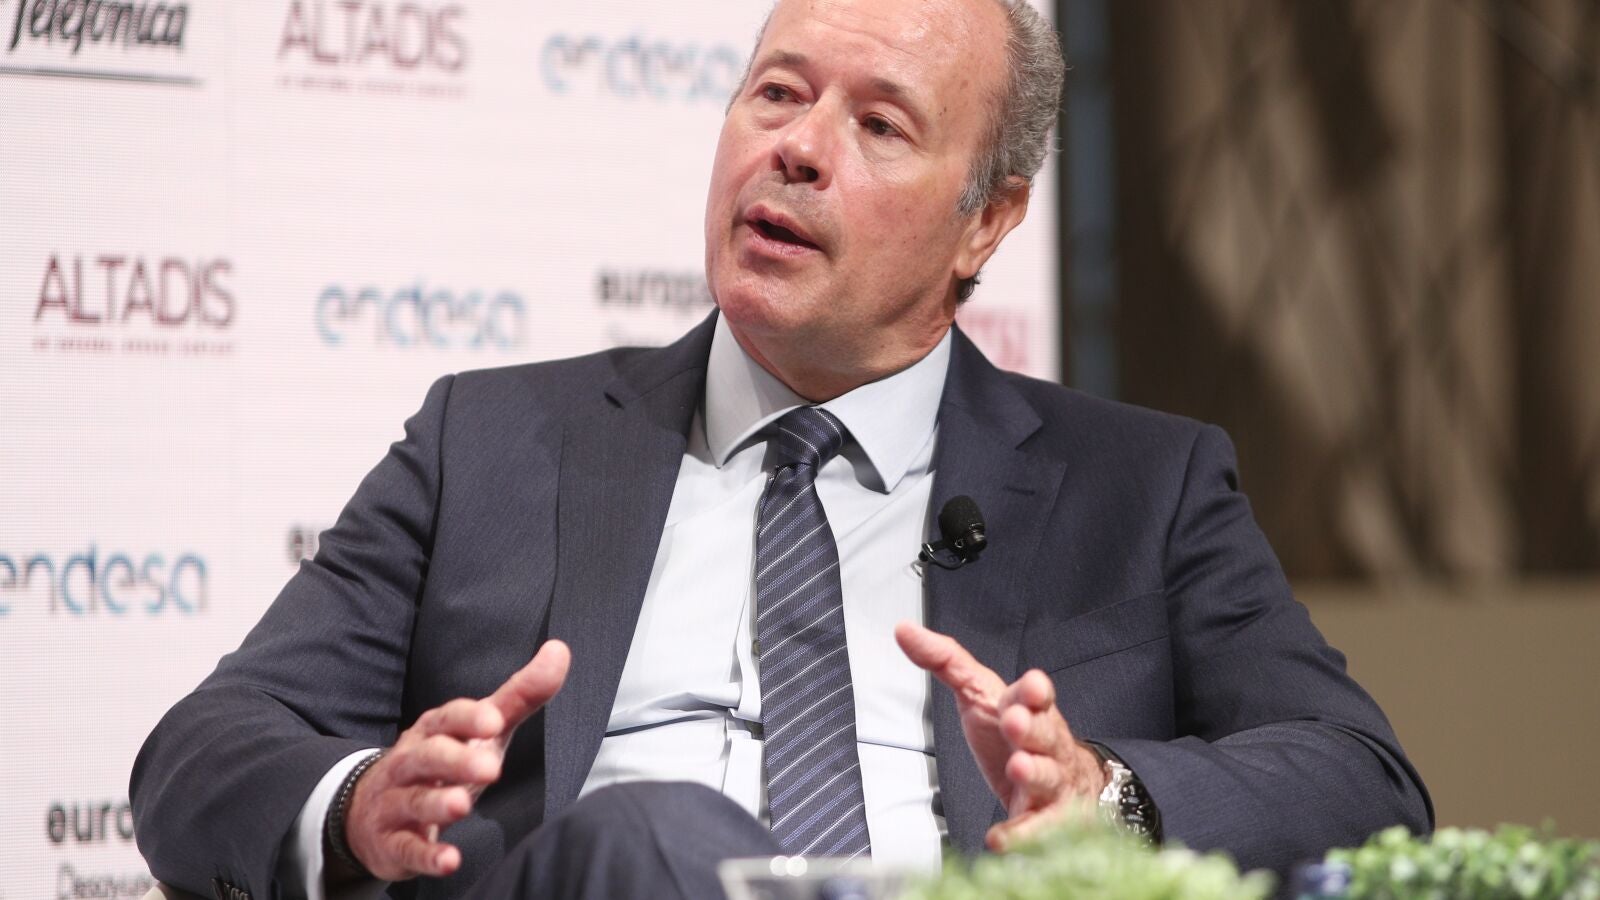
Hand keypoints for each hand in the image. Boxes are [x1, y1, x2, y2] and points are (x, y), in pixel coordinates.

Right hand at [339, 640, 569, 881]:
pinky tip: (449, 860)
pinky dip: (427, 855)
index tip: (494, 720)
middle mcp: (410, 762)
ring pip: (413, 800)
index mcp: (433, 731)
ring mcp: (397, 802)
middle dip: (455, 760)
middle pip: (428, 757)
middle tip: (489, 767)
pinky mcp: (393, 843)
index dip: (468, 718)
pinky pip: (407, 848)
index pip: (447, 718)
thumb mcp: (480, 729)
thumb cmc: (442, 762)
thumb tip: (559, 651)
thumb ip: (520, 695)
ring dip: (436, 803)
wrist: (373, 810)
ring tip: (462, 805)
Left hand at [895, 622, 1105, 851]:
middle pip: (1046, 733)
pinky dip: (1021, 836)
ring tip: (1018, 768)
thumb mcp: (979, 692)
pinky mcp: (1049, 821)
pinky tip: (999, 841)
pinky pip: (1039, 829)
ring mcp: (1051, 782)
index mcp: (1029, 709)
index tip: (1030, 685)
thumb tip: (903, 630)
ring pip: (1048, 777)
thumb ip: (945, 661)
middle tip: (1015, 723)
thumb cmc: (1012, 732)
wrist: (1064, 782)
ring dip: (1034, 773)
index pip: (1037, 695)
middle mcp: (1046, 743)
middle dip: (1031, 727)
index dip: (1035, 691)